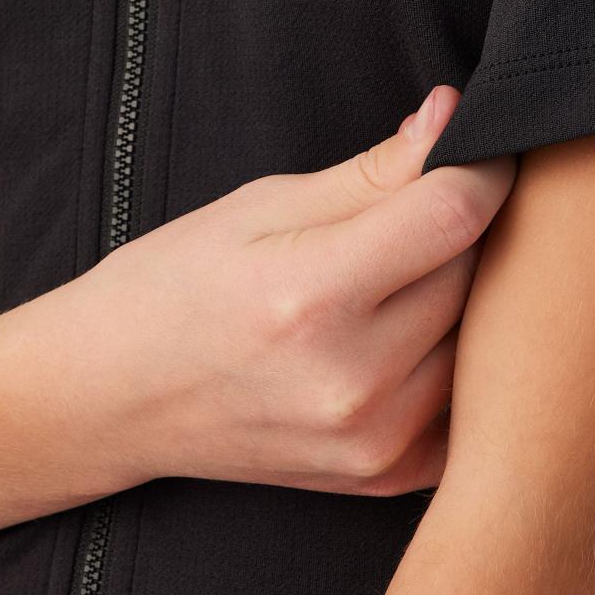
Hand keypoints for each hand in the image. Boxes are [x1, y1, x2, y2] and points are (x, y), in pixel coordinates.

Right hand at [12, 84, 516, 495]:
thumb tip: (455, 116)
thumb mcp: (260, 206)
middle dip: (465, 231)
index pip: (455, 214)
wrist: (111, 399)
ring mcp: (373, 440)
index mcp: (311, 296)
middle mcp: (351, 381)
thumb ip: (373, 171)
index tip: (481, 147)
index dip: (482, 166)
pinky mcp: (385, 477)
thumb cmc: (175, 287)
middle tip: (425, 212)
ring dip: (464, 301)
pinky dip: (455, 365)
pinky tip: (409, 342)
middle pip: (474, 275)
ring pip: (480, 341)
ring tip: (405, 279)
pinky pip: (468, 404)